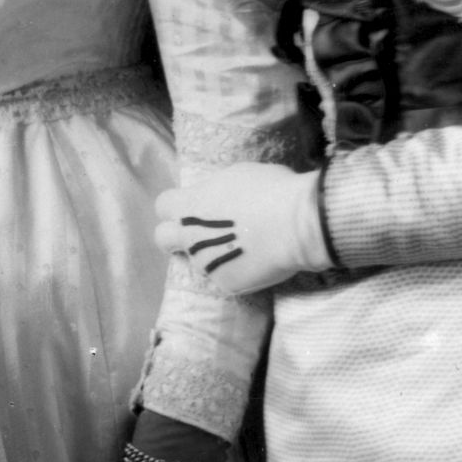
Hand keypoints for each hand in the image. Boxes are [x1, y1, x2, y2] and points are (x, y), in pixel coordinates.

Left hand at [155, 164, 327, 297]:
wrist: (298, 224)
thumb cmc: (272, 190)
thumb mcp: (237, 176)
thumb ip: (217, 191)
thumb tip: (218, 199)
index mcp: (190, 205)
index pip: (164, 205)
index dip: (176, 207)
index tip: (191, 208)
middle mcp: (190, 237)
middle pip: (163, 238)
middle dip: (174, 236)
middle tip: (195, 235)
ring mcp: (206, 264)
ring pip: (199, 260)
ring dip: (213, 254)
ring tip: (243, 246)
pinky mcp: (226, 284)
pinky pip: (226, 277)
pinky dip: (238, 270)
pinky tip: (258, 260)